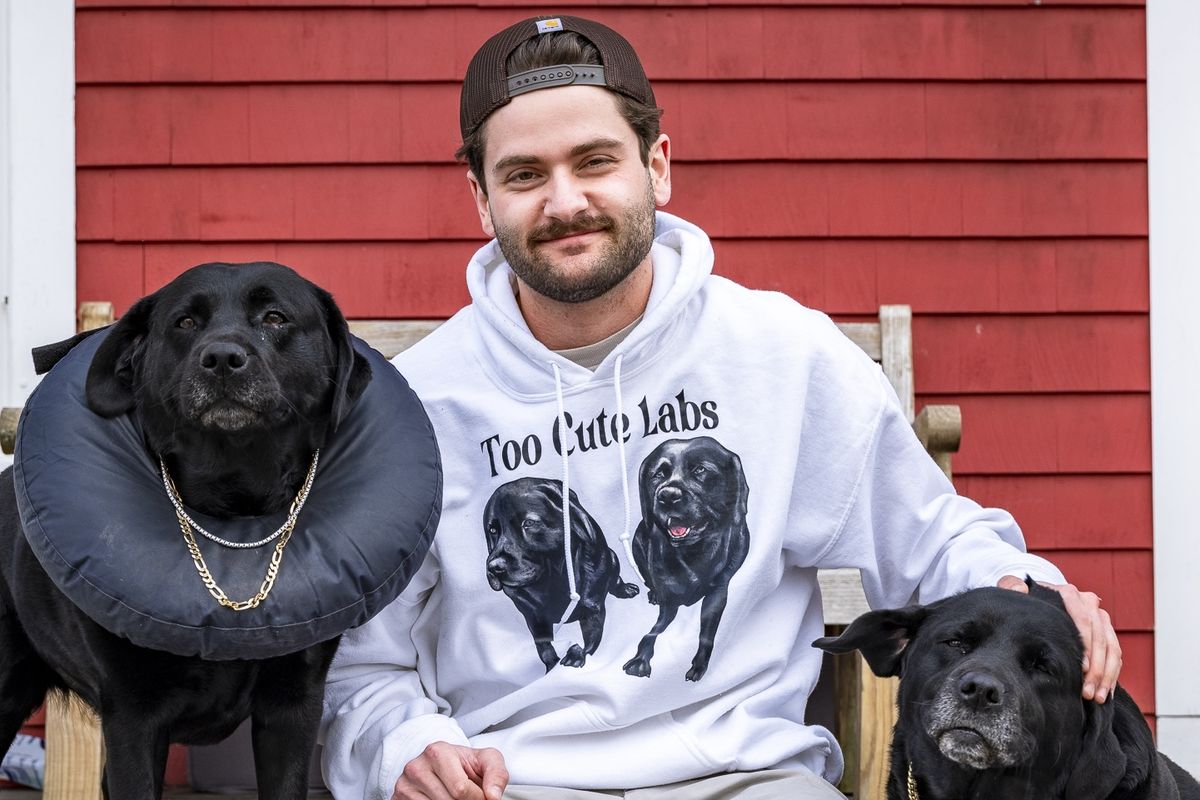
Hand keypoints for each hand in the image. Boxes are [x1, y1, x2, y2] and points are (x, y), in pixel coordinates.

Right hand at [393, 741, 508, 799]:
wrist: (443, 764)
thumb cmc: (465, 764)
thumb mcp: (487, 761)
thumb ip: (497, 774)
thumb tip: (493, 797)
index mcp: (438, 752)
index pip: (461, 790)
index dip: (478, 799)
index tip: (482, 796)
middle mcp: (416, 766)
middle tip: (468, 797)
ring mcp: (404, 785)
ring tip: (454, 797)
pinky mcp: (398, 798)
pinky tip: (440, 799)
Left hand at [997, 575, 1121, 702]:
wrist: (1038, 604)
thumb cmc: (1023, 601)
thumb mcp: (1011, 590)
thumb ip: (1010, 585)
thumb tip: (1021, 589)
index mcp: (1068, 593)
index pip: (1084, 619)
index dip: (1085, 644)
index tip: (1082, 668)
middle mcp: (1088, 602)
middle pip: (1100, 638)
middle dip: (1097, 668)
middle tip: (1087, 692)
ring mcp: (1100, 617)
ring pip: (1112, 649)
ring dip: (1106, 676)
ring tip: (1096, 697)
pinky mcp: (1107, 632)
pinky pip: (1116, 655)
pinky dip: (1112, 675)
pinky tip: (1105, 693)